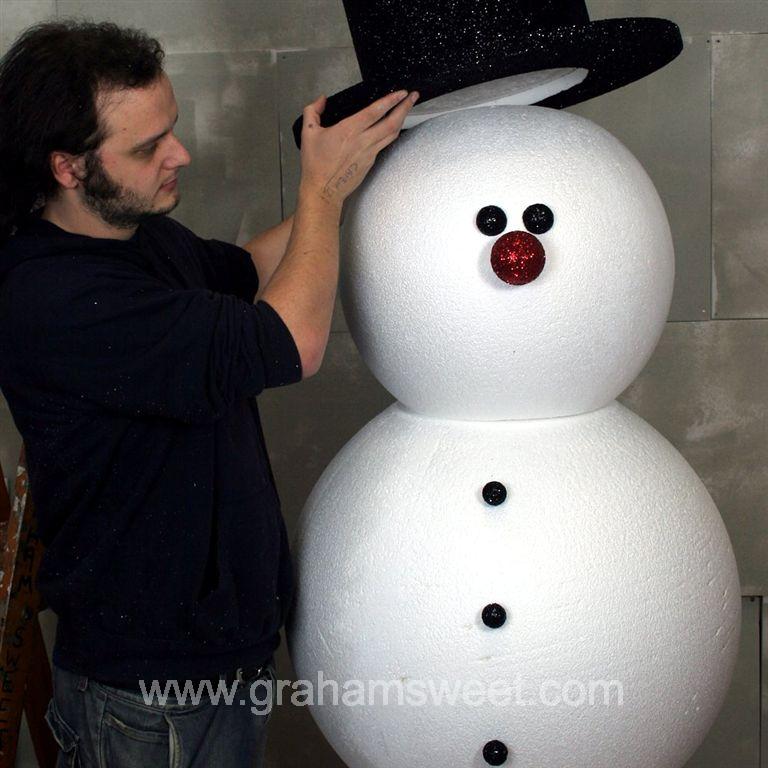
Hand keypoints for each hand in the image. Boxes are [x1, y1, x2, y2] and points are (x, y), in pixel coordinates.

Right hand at [298, 89, 418, 207]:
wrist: (323, 190)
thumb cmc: (315, 164)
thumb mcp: (308, 133)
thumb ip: (313, 111)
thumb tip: (322, 100)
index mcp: (349, 130)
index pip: (375, 112)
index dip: (391, 100)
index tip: (402, 93)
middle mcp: (363, 141)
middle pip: (391, 123)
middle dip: (405, 107)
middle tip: (413, 97)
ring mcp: (369, 153)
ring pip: (392, 134)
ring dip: (402, 120)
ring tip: (406, 109)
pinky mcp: (370, 163)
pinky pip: (384, 145)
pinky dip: (391, 133)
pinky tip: (392, 128)